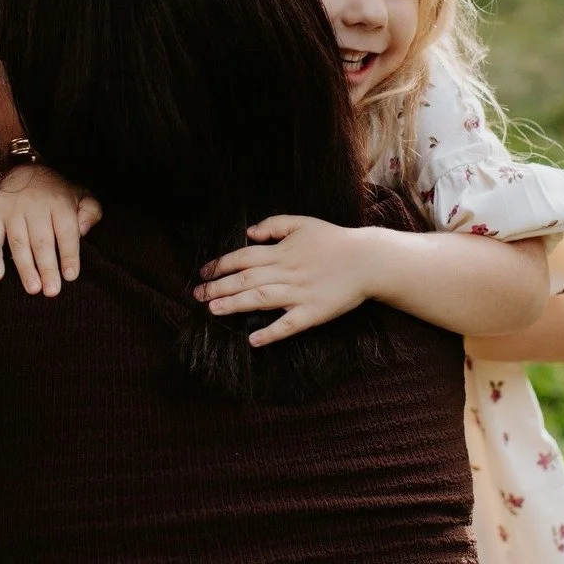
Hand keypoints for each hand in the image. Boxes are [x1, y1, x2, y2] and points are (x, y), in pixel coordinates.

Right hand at [0, 165, 101, 295]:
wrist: (24, 171)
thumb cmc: (57, 193)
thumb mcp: (81, 195)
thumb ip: (90, 212)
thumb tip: (84, 230)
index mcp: (59, 202)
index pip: (66, 232)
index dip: (69, 254)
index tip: (70, 275)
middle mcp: (35, 205)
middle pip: (42, 241)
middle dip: (47, 268)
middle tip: (52, 291)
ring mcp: (13, 210)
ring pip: (18, 242)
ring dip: (25, 267)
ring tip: (33, 289)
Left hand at [193, 217, 376, 345]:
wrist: (367, 260)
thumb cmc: (334, 240)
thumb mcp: (302, 222)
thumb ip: (273, 225)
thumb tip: (248, 233)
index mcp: (281, 251)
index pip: (243, 257)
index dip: (220, 265)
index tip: (203, 272)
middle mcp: (286, 272)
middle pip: (245, 279)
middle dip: (218, 287)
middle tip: (197, 295)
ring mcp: (299, 294)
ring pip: (260, 299)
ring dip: (234, 304)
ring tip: (213, 310)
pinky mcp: (313, 313)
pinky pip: (289, 325)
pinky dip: (270, 333)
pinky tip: (253, 340)